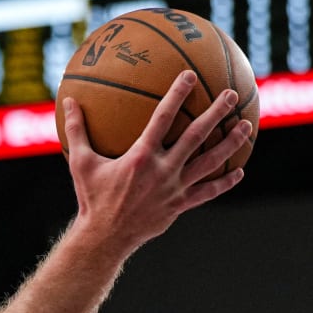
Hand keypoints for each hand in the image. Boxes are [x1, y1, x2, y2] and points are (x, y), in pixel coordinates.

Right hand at [60, 75, 250, 255]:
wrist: (104, 238)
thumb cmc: (92, 198)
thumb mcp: (80, 162)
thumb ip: (77, 130)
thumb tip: (67, 101)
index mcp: (141, 156)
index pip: (164, 117)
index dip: (178, 93)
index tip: (190, 74)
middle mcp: (163, 170)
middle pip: (197, 136)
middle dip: (217, 113)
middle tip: (232, 95)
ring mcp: (174, 189)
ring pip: (209, 162)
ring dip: (230, 143)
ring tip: (246, 126)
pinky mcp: (179, 205)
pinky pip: (206, 192)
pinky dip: (224, 182)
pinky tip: (238, 172)